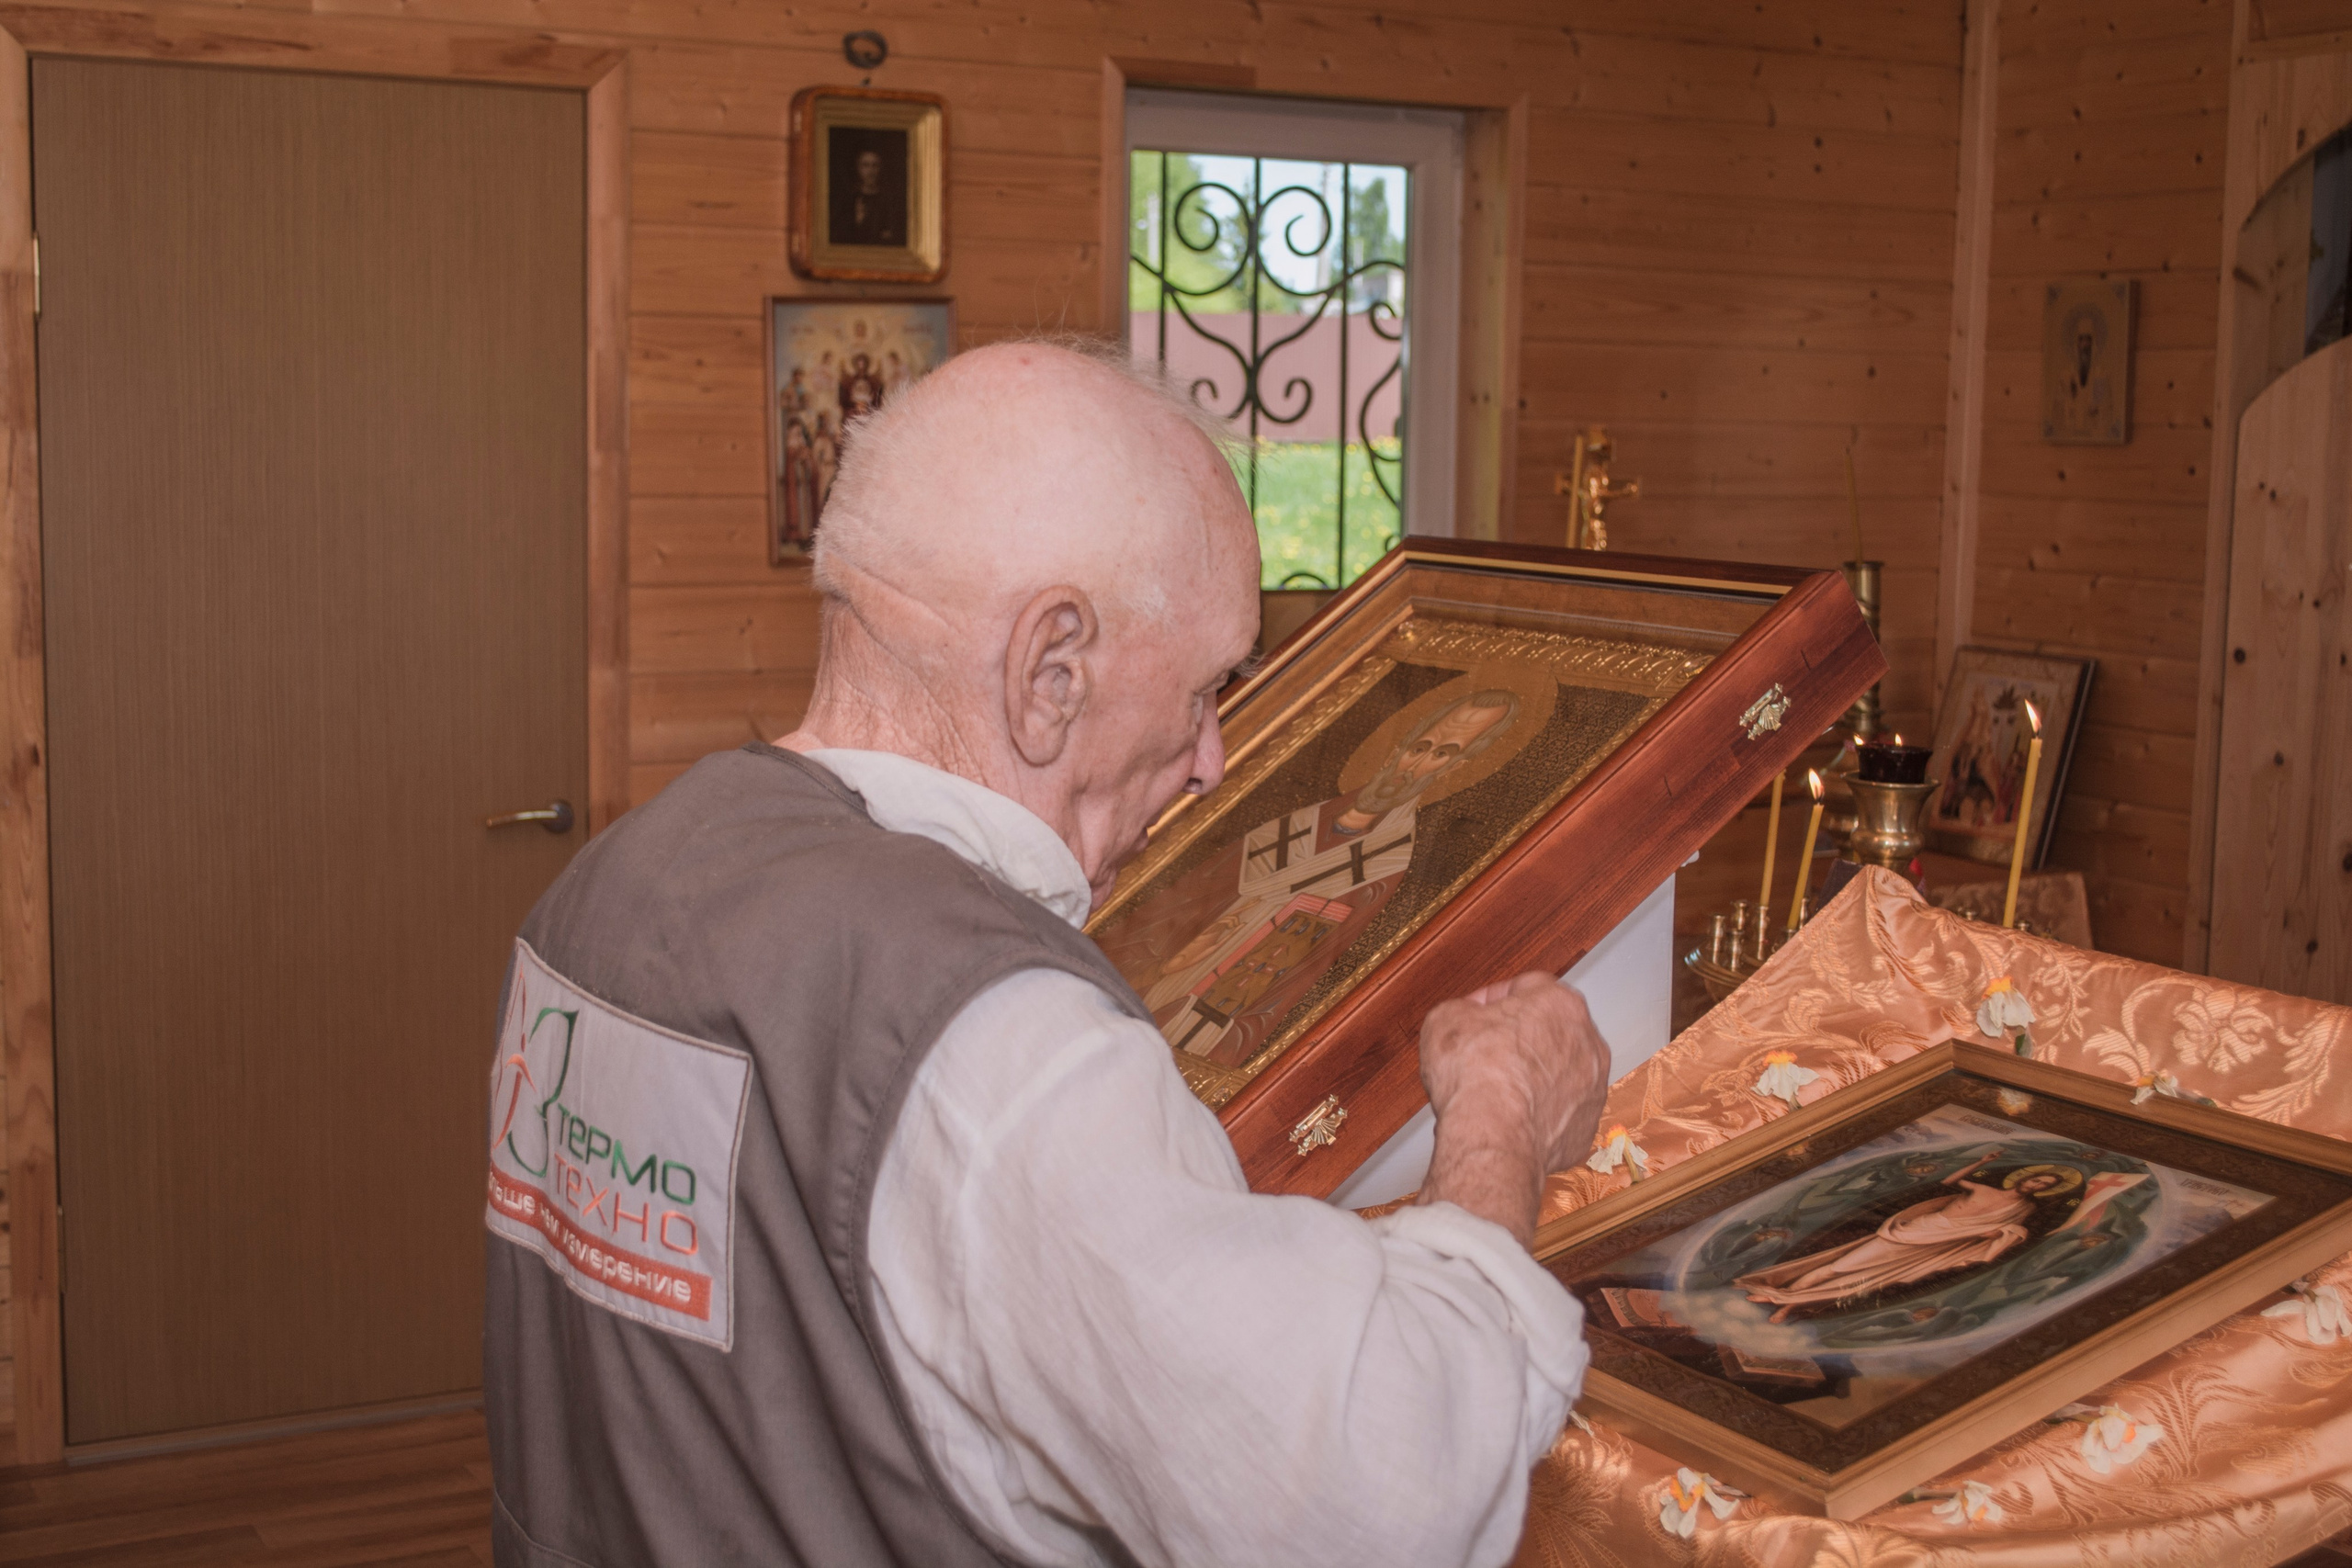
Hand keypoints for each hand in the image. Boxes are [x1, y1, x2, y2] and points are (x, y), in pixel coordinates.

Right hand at [1415, 972, 1612, 1246]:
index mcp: (1560, 1003)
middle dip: (1518, 1040)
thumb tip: (1464, 1019)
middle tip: (1484, 1053)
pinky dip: (1537, 1115)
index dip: (1493, 1001)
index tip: (1475, 1015)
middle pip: (1548, 1032)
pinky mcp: (1584, 1128)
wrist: (1493, 1137)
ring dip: (1531, 1079)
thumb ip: (1463, 1010)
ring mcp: (1591, 1088)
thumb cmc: (1477, 1076)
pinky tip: (1509, 1118)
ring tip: (1495, 1091)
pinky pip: (1558, 1114)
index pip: (1525, 988)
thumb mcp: (1446, 1019)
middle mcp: (1587, 1043)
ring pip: (1557, 1075)